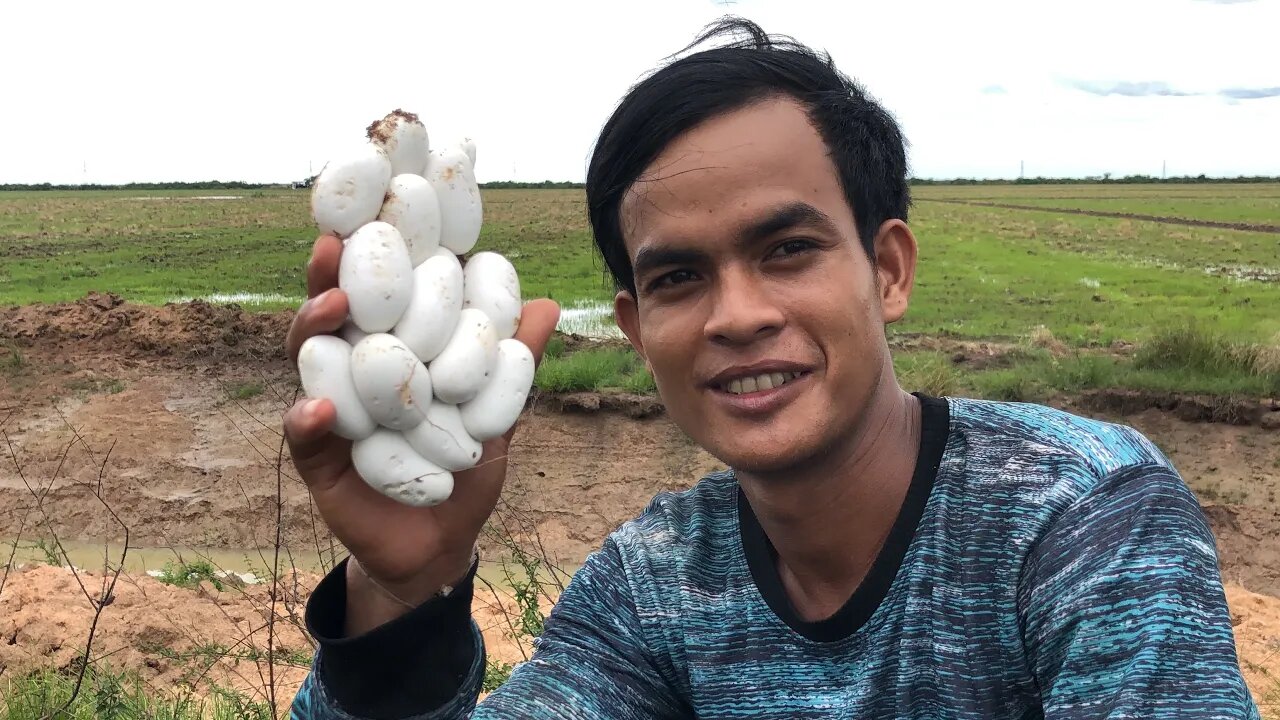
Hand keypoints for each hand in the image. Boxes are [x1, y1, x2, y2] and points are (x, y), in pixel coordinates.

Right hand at [283, 235, 559, 628]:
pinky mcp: (318, 460)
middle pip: (333, 312)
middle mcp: (355, 370)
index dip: (376, 253)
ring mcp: (331, 410)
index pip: (381, 293)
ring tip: (331, 305)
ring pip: (309, 360)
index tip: (383, 210)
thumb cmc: (464, 462)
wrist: (441, 542)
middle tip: (334, 241)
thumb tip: (549, 304)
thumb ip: (514, 362)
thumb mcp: (497, 410)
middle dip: (330, 273)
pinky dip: (308, 419)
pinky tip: (318, 408)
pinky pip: (303, 434)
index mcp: (395, 349)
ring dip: (313, 328)